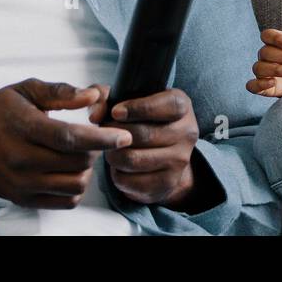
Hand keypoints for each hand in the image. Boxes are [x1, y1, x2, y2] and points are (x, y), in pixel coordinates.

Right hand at [0, 78, 132, 208]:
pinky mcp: (23, 198)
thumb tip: (94, 94)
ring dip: (87, 169)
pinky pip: (64, 202)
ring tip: (81, 154)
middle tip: (93, 137)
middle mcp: (23, 159)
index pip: (71, 138)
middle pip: (78, 162)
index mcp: (25, 128)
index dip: (102, 138)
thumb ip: (61, 92)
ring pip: (75, 184)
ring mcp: (22, 183)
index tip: (123, 136)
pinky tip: (70, 171)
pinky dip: (75, 188)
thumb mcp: (25, 90)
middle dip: (95, 149)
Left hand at [89, 86, 200, 206]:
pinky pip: (130, 180)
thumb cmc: (142, 120)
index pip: (167, 105)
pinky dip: (116, 173)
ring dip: (113, 154)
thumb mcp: (128, 100)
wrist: (162, 155)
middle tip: (105, 133)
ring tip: (110, 148)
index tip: (116, 112)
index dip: (139, 108)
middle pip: (143, 134)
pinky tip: (119, 166)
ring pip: (133, 159)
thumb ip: (106, 98)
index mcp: (182, 105)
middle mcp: (187, 132)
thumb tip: (95, 114)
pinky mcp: (167, 183)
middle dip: (115, 133)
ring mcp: (180, 160)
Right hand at [246, 28, 281, 100]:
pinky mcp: (265, 89)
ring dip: (276, 69)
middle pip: (264, 52)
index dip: (274, 38)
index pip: (266, 35)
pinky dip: (260, 84)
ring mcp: (265, 73)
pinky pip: (252, 86)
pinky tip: (273, 82)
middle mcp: (267, 57)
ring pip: (258, 68)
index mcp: (276, 43)